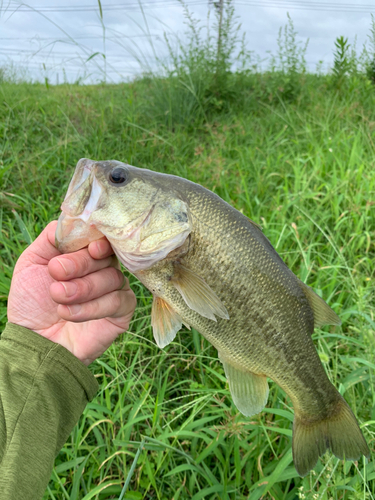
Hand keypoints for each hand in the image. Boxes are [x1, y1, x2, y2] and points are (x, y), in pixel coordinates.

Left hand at [7, 221, 135, 365]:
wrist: (34, 342)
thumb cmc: (31, 302)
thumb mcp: (32, 262)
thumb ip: (51, 237)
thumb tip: (73, 221)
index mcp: (84, 253)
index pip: (100, 236)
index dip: (98, 238)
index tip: (89, 247)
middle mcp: (102, 267)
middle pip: (107, 255)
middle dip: (81, 264)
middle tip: (57, 273)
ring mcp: (114, 288)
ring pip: (113, 277)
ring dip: (82, 288)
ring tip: (58, 298)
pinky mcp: (122, 311)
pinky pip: (119, 300)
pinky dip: (93, 307)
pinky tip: (68, 314)